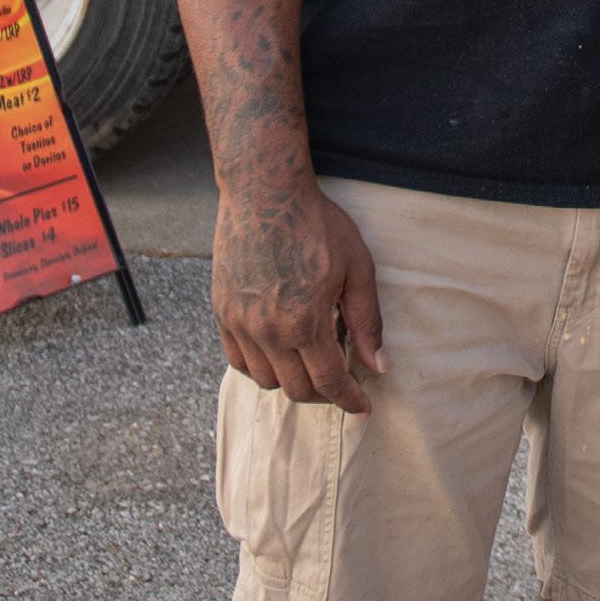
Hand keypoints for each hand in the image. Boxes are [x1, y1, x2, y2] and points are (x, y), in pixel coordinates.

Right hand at [212, 180, 385, 414]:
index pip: (329, 382)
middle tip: (341, 384)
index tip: (363, 407)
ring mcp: (239, 323)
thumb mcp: (358, 266)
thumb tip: (378, 365)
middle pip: (297, 389)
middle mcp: (268, 331)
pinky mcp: (221, 312)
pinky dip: (260, 369)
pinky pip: (238, 361)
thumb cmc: (317, 224)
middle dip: (324, 395)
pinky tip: (278, 357)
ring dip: (292, 383)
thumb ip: (367, 320)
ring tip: (311, 368)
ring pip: (266, 380)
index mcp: (305, 322)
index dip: (350, 400)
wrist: (265, 192)